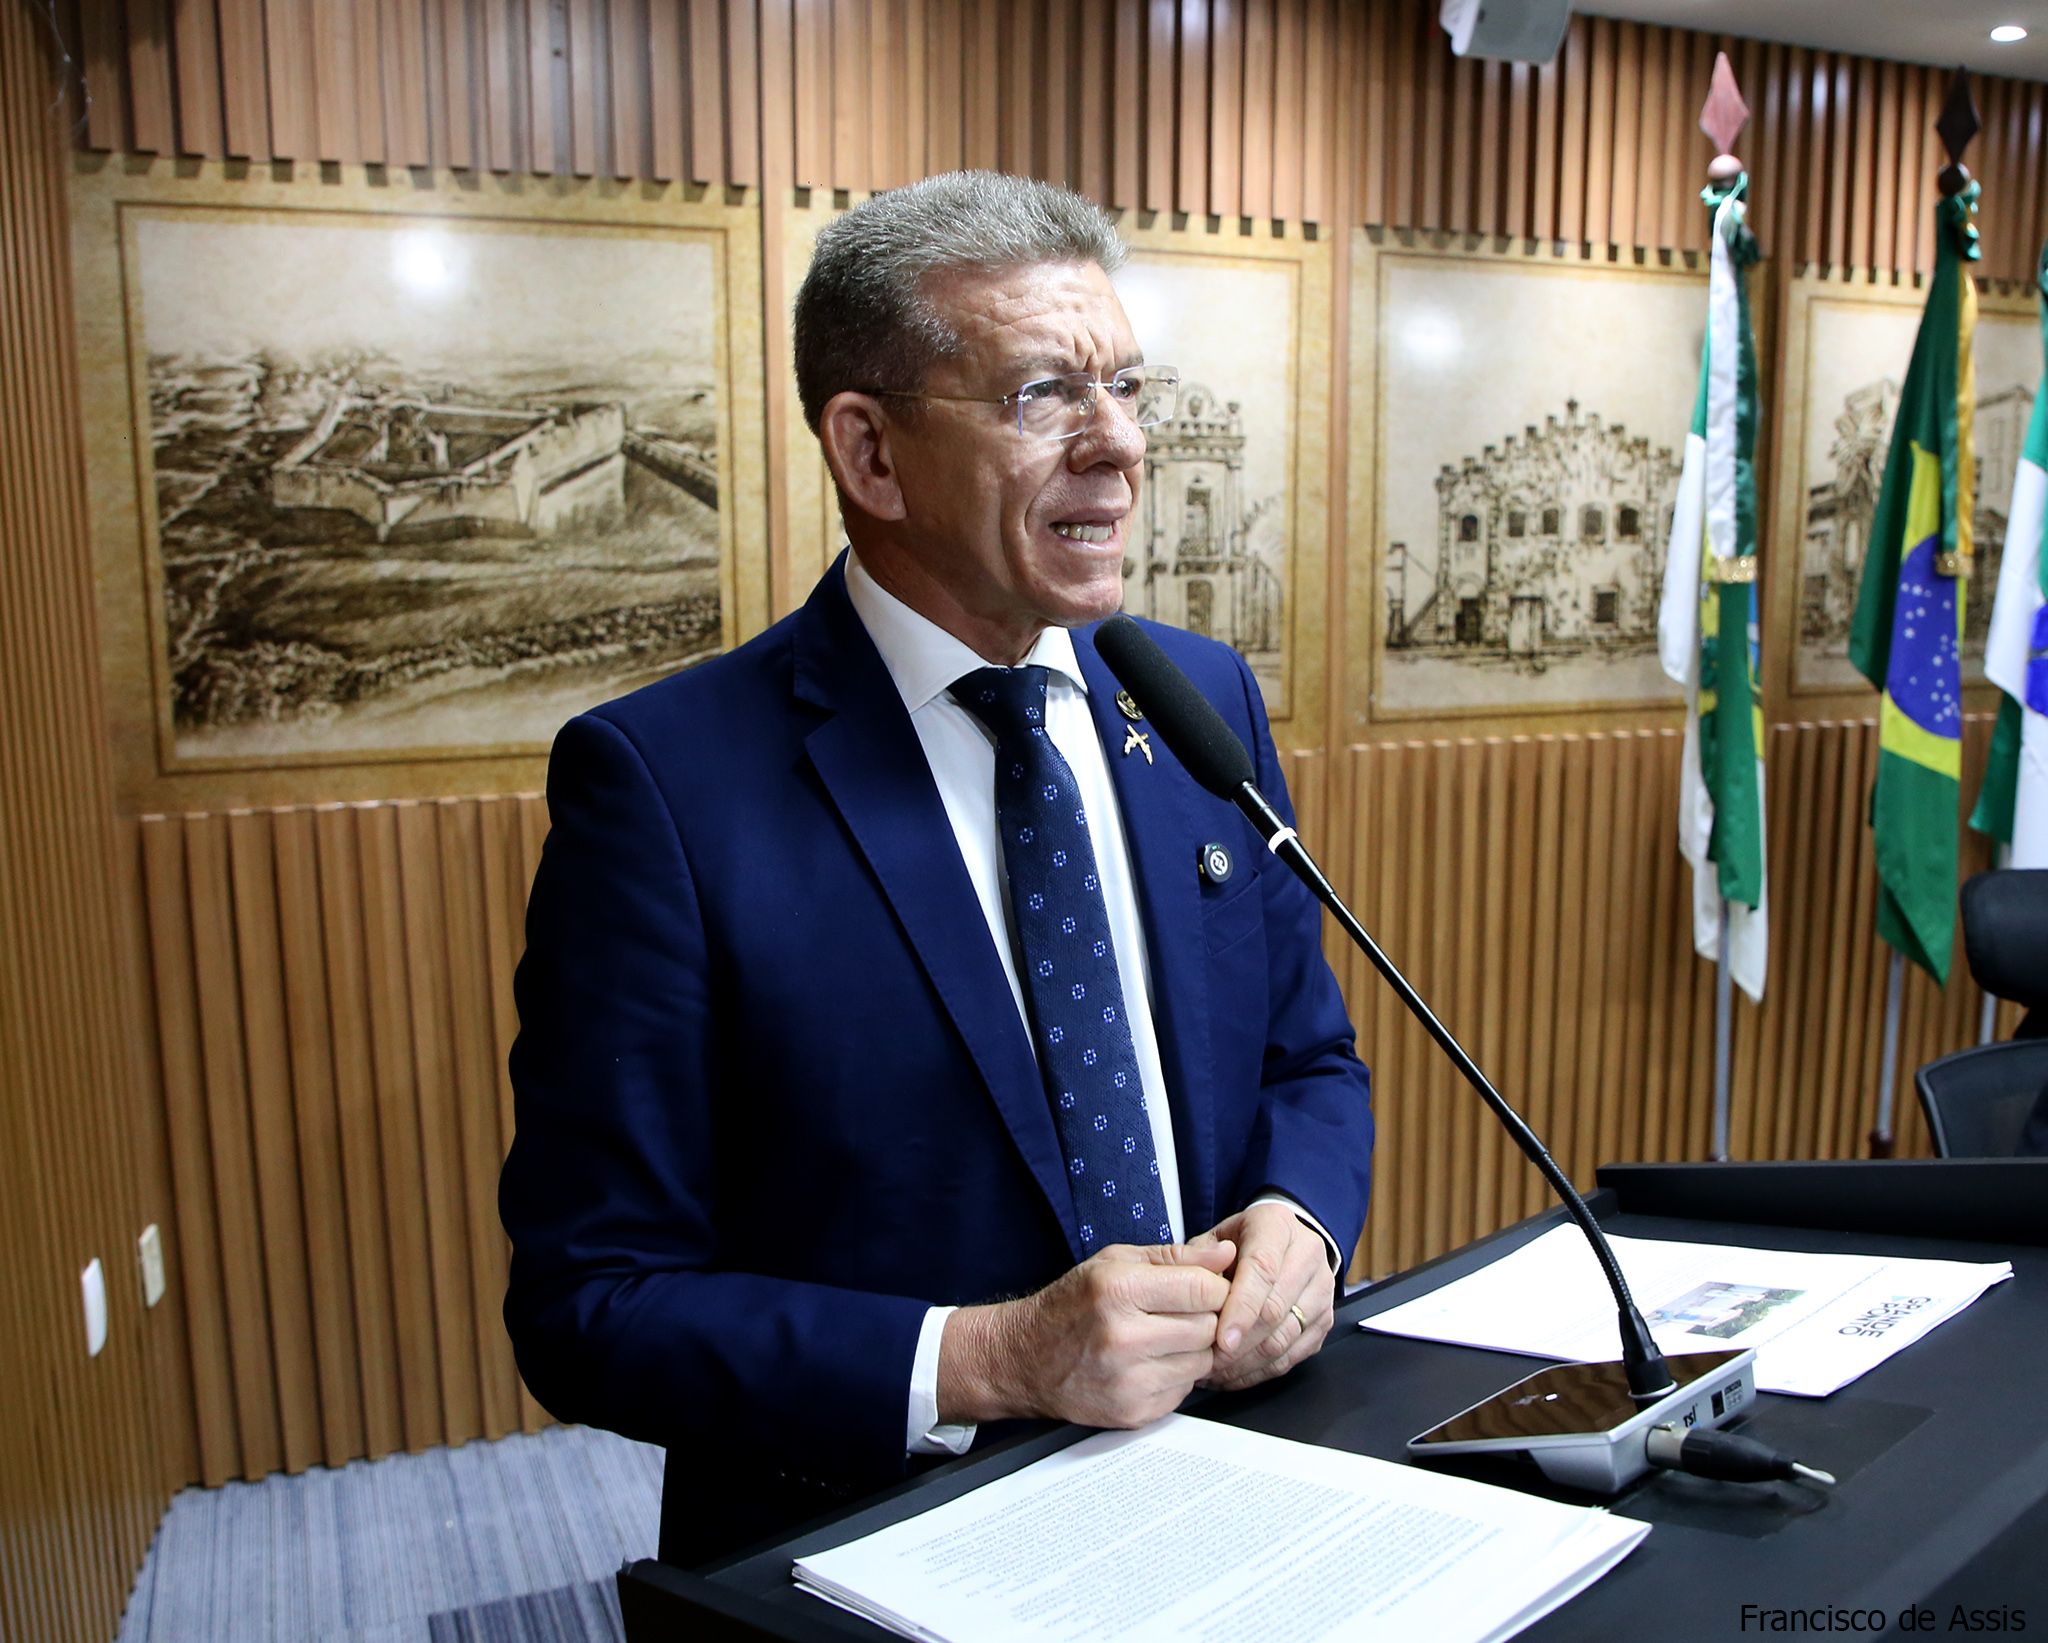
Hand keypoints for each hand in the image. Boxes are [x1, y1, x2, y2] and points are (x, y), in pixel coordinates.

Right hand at [936, 1241, 1234, 1428]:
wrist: (1024, 1359)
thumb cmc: (1070, 1306)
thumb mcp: (1114, 1263)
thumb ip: (1175, 1257)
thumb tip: (1225, 1254)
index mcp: (1118, 1290)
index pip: (1204, 1290)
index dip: (1214, 1286)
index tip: (1204, 1287)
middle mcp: (1123, 1338)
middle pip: (1210, 1327)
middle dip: (1206, 1317)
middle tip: (1181, 1312)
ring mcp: (1129, 1381)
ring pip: (1203, 1362)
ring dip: (1194, 1349)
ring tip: (1162, 1337)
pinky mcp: (1134, 1413)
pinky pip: (1185, 1391)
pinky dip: (1176, 1376)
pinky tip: (1149, 1363)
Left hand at [1189, 1202, 1333, 1390]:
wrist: (1279, 1242)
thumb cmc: (1240, 1242)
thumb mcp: (1212, 1237)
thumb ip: (1199, 1258)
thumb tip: (1199, 1283)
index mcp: (1276, 1226)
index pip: (1262, 1270)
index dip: (1241, 1308)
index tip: (1221, 1339)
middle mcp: (1307, 1254)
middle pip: (1275, 1310)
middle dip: (1239, 1344)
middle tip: (1206, 1362)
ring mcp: (1321, 1289)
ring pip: (1285, 1338)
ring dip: (1247, 1363)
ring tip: (1213, 1372)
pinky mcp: (1324, 1320)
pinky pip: (1294, 1356)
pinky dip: (1261, 1372)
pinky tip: (1233, 1374)